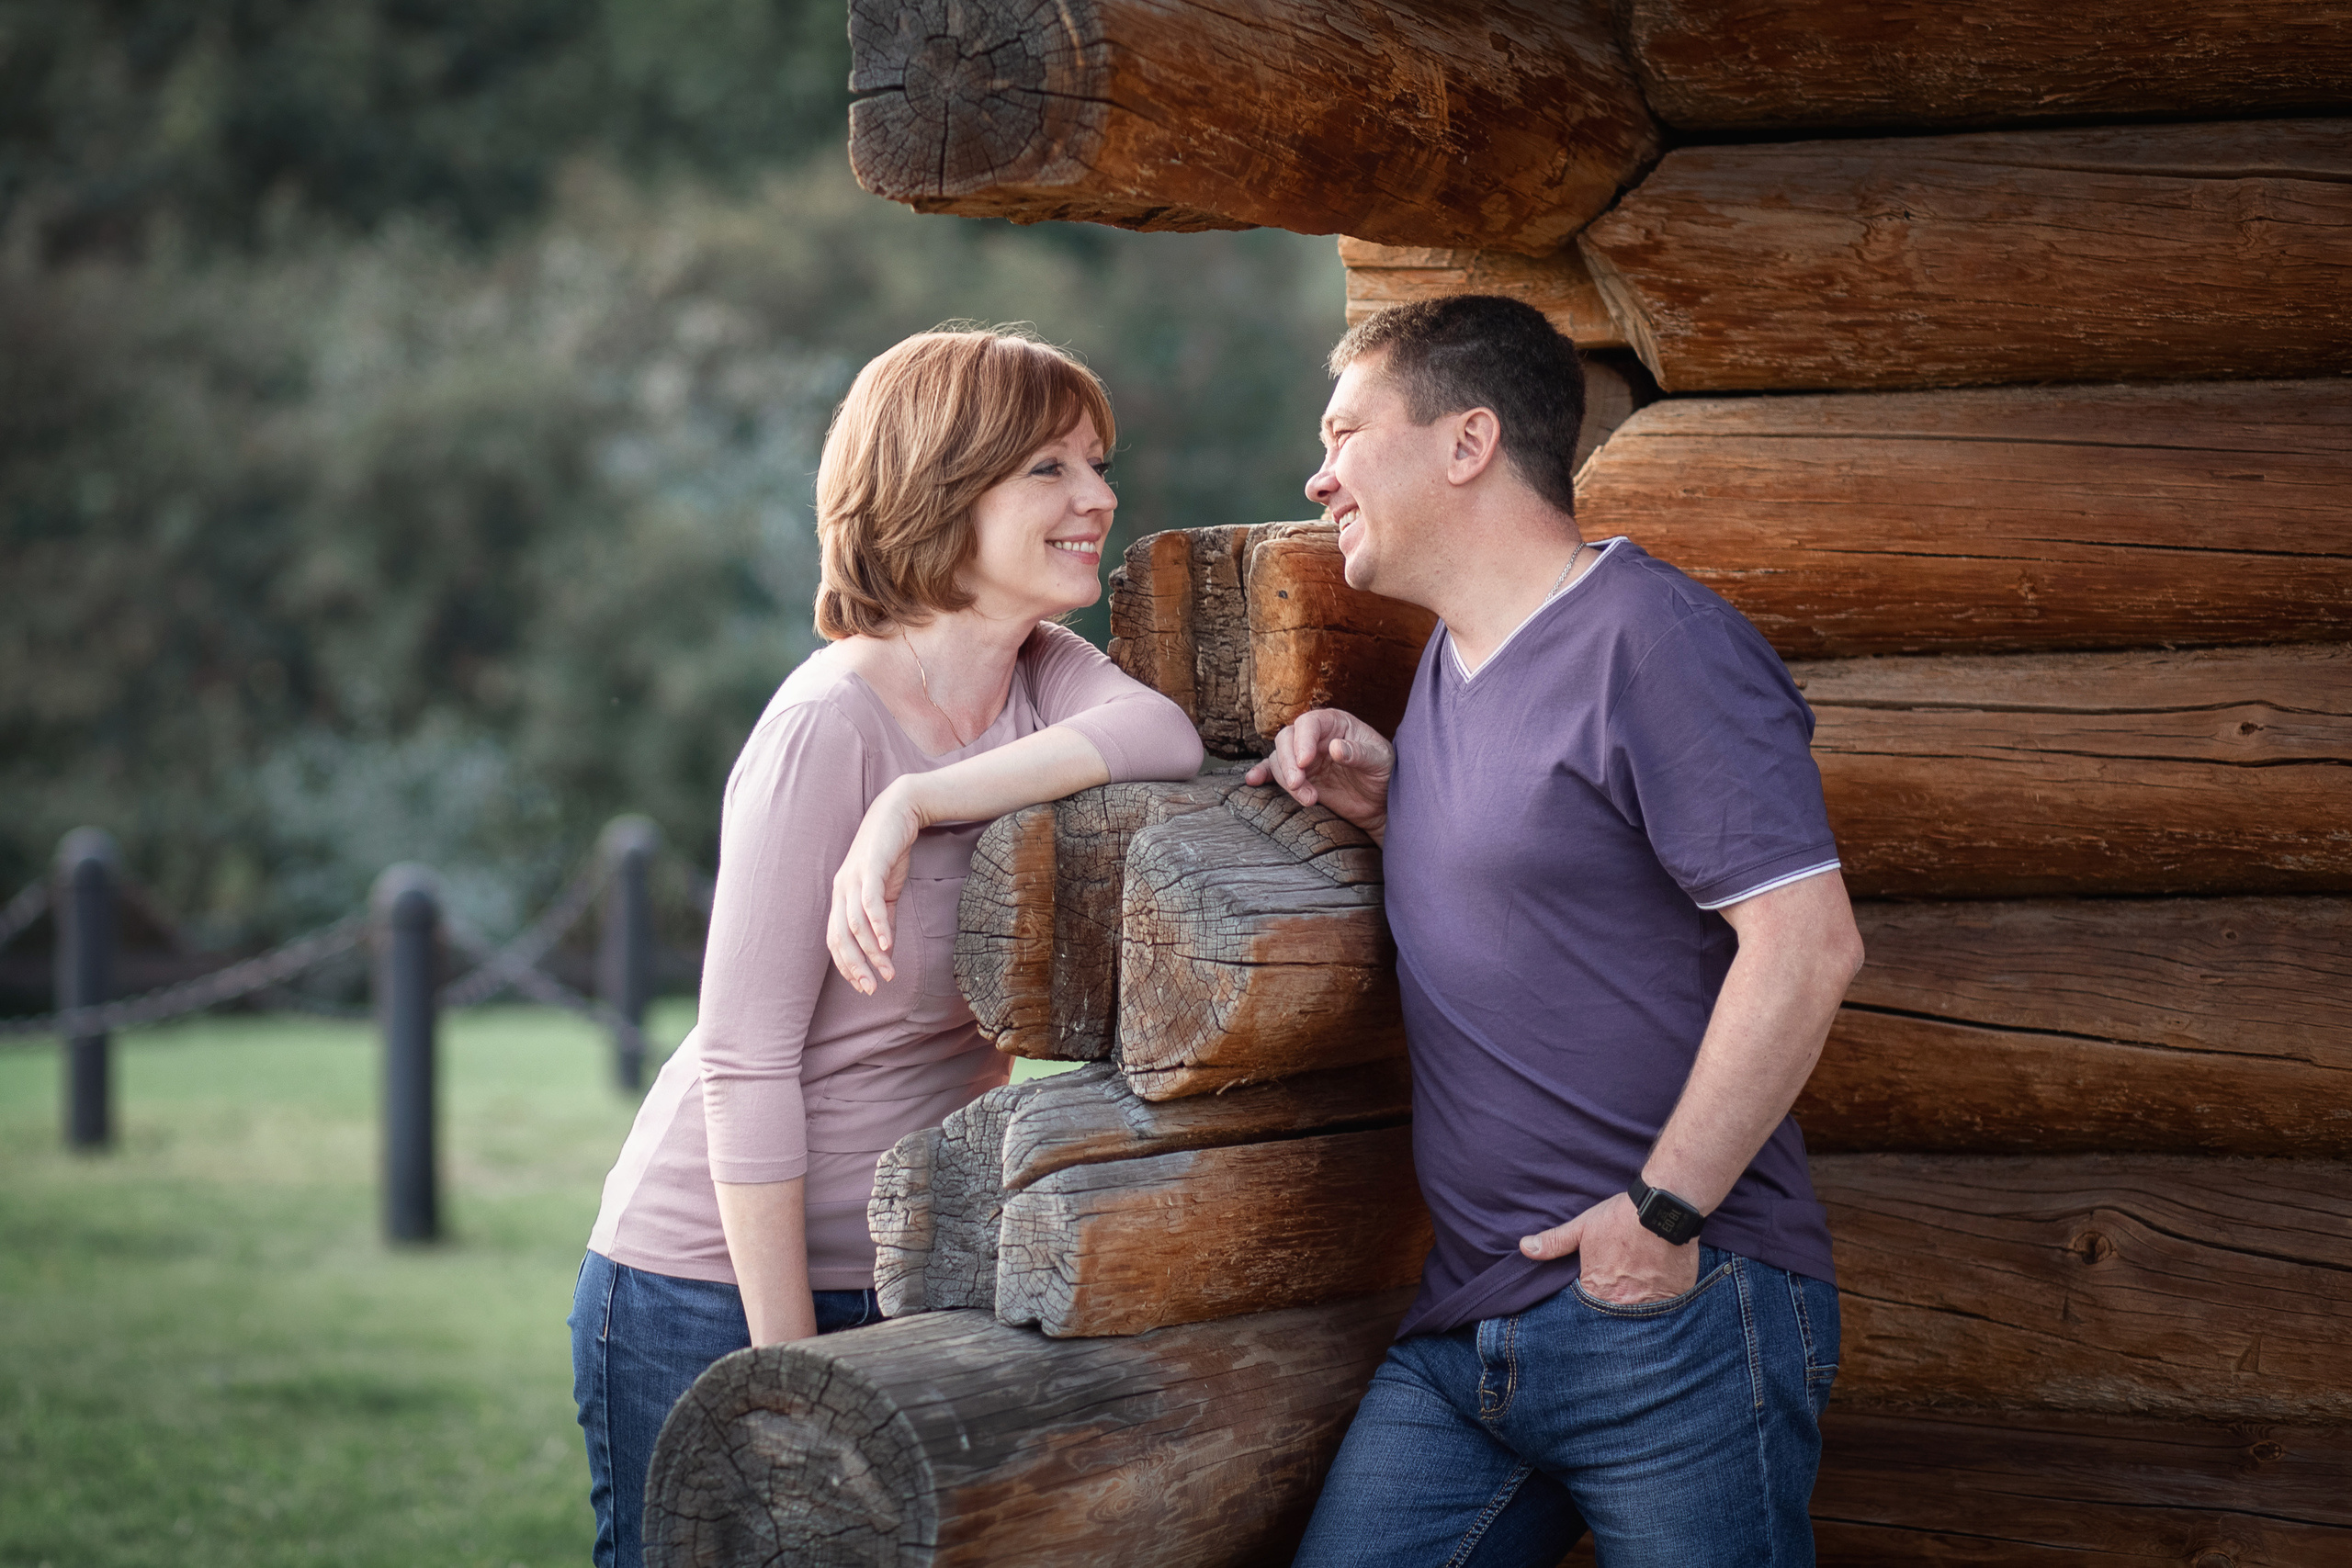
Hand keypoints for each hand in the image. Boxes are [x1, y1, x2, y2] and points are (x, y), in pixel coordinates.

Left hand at [827, 781, 924, 993]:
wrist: (898, 812)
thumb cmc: (890, 853)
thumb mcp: (886, 893)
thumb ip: (884, 921)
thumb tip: (885, 953)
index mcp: (841, 897)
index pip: (835, 939)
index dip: (846, 966)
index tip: (863, 987)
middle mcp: (841, 889)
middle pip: (840, 937)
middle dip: (854, 967)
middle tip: (871, 989)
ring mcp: (853, 877)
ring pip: (855, 925)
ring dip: (871, 953)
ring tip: (886, 972)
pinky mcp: (870, 867)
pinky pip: (869, 902)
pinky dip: (877, 926)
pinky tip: (888, 945)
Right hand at [1243, 708, 1394, 839]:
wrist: (1382, 801)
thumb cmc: (1385, 772)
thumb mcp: (1380, 760)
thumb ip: (1359, 753)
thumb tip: (1336, 748)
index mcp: (1334, 723)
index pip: (1309, 723)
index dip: (1303, 741)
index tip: (1305, 762)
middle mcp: (1314, 737)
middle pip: (1286, 739)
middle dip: (1288, 763)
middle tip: (1297, 784)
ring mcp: (1304, 758)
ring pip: (1279, 759)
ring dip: (1286, 779)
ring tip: (1309, 799)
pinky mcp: (1299, 777)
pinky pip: (1274, 771)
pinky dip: (1263, 775)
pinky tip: (1253, 781)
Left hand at [1519, 1192, 1699, 1304]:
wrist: (1664, 1208)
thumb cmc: (1621, 1217)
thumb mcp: (1583, 1227)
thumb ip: (1555, 1242)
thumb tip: (1525, 1248)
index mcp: (1597, 1289)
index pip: (1586, 1311)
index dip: (1589, 1304)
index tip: (1595, 1295)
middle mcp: (1623, 1303)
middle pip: (1613, 1317)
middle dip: (1613, 1311)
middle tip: (1619, 1296)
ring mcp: (1651, 1304)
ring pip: (1640, 1318)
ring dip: (1637, 1311)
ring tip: (1638, 1296)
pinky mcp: (1675, 1298)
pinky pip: (1666, 1311)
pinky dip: (1661, 1306)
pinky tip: (1659, 1294)